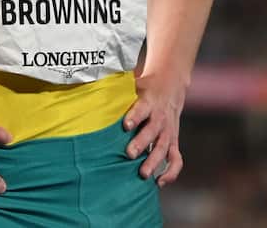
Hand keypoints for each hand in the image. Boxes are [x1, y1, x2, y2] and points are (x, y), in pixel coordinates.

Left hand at [122, 71, 187, 186]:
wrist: (171, 85)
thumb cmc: (145, 88)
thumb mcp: (133, 85)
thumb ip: (117, 92)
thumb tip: (91, 94)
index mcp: (148, 102)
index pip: (142, 109)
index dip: (135, 117)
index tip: (126, 125)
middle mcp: (160, 117)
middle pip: (152, 131)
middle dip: (142, 143)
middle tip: (130, 154)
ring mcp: (168, 131)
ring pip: (164, 147)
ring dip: (154, 161)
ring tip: (143, 174)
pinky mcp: (173, 141)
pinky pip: (175, 159)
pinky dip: (170, 172)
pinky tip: (158, 182)